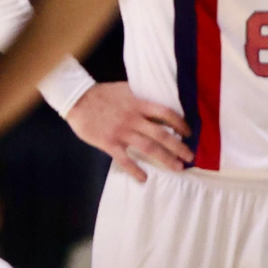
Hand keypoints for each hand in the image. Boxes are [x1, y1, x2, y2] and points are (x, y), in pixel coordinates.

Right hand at [65, 82, 191, 181]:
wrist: (77, 98)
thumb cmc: (103, 93)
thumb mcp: (127, 90)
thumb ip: (142, 98)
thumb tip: (160, 101)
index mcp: (139, 104)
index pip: (166, 113)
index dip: (180, 123)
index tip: (188, 132)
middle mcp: (134, 119)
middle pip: (162, 134)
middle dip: (179, 146)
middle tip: (191, 157)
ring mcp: (122, 132)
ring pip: (148, 148)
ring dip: (165, 158)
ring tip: (178, 167)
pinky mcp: (109, 143)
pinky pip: (124, 159)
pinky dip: (135, 170)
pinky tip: (144, 178)